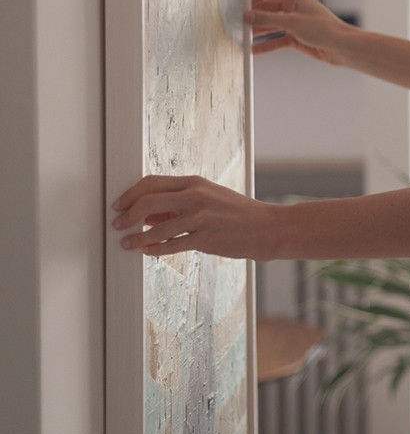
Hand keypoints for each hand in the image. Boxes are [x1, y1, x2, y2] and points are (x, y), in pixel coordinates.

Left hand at [111, 175, 278, 259]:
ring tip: (127, 243)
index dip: (130, 194)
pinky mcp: (205, 238)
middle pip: (147, 201)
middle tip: (118, 223)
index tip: (119, 204)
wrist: (266, 228)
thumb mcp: (209, 198)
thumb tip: (149, 214)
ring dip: (136, 237)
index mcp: (195, 182)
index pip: (152, 182)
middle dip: (127, 215)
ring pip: (155, 228)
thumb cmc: (238, 213)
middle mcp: (196, 196)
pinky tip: (149, 251)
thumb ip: (180, 203)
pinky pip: (171, 245)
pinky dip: (154, 249)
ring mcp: (200, 218)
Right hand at [245, 0, 350, 63]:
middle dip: (252, 17)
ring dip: (257, 32)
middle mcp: (292, 8)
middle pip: (266, 9)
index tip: (239, 8)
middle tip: (237, 25)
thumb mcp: (291, 22)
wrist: (341, 47)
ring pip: (270, 25)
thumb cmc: (323, 29)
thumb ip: (267, 19)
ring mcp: (294, 23)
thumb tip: (247, 15)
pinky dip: (266, 45)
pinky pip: (276, 39)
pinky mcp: (296, 37)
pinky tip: (254, 50)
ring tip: (241, 38)